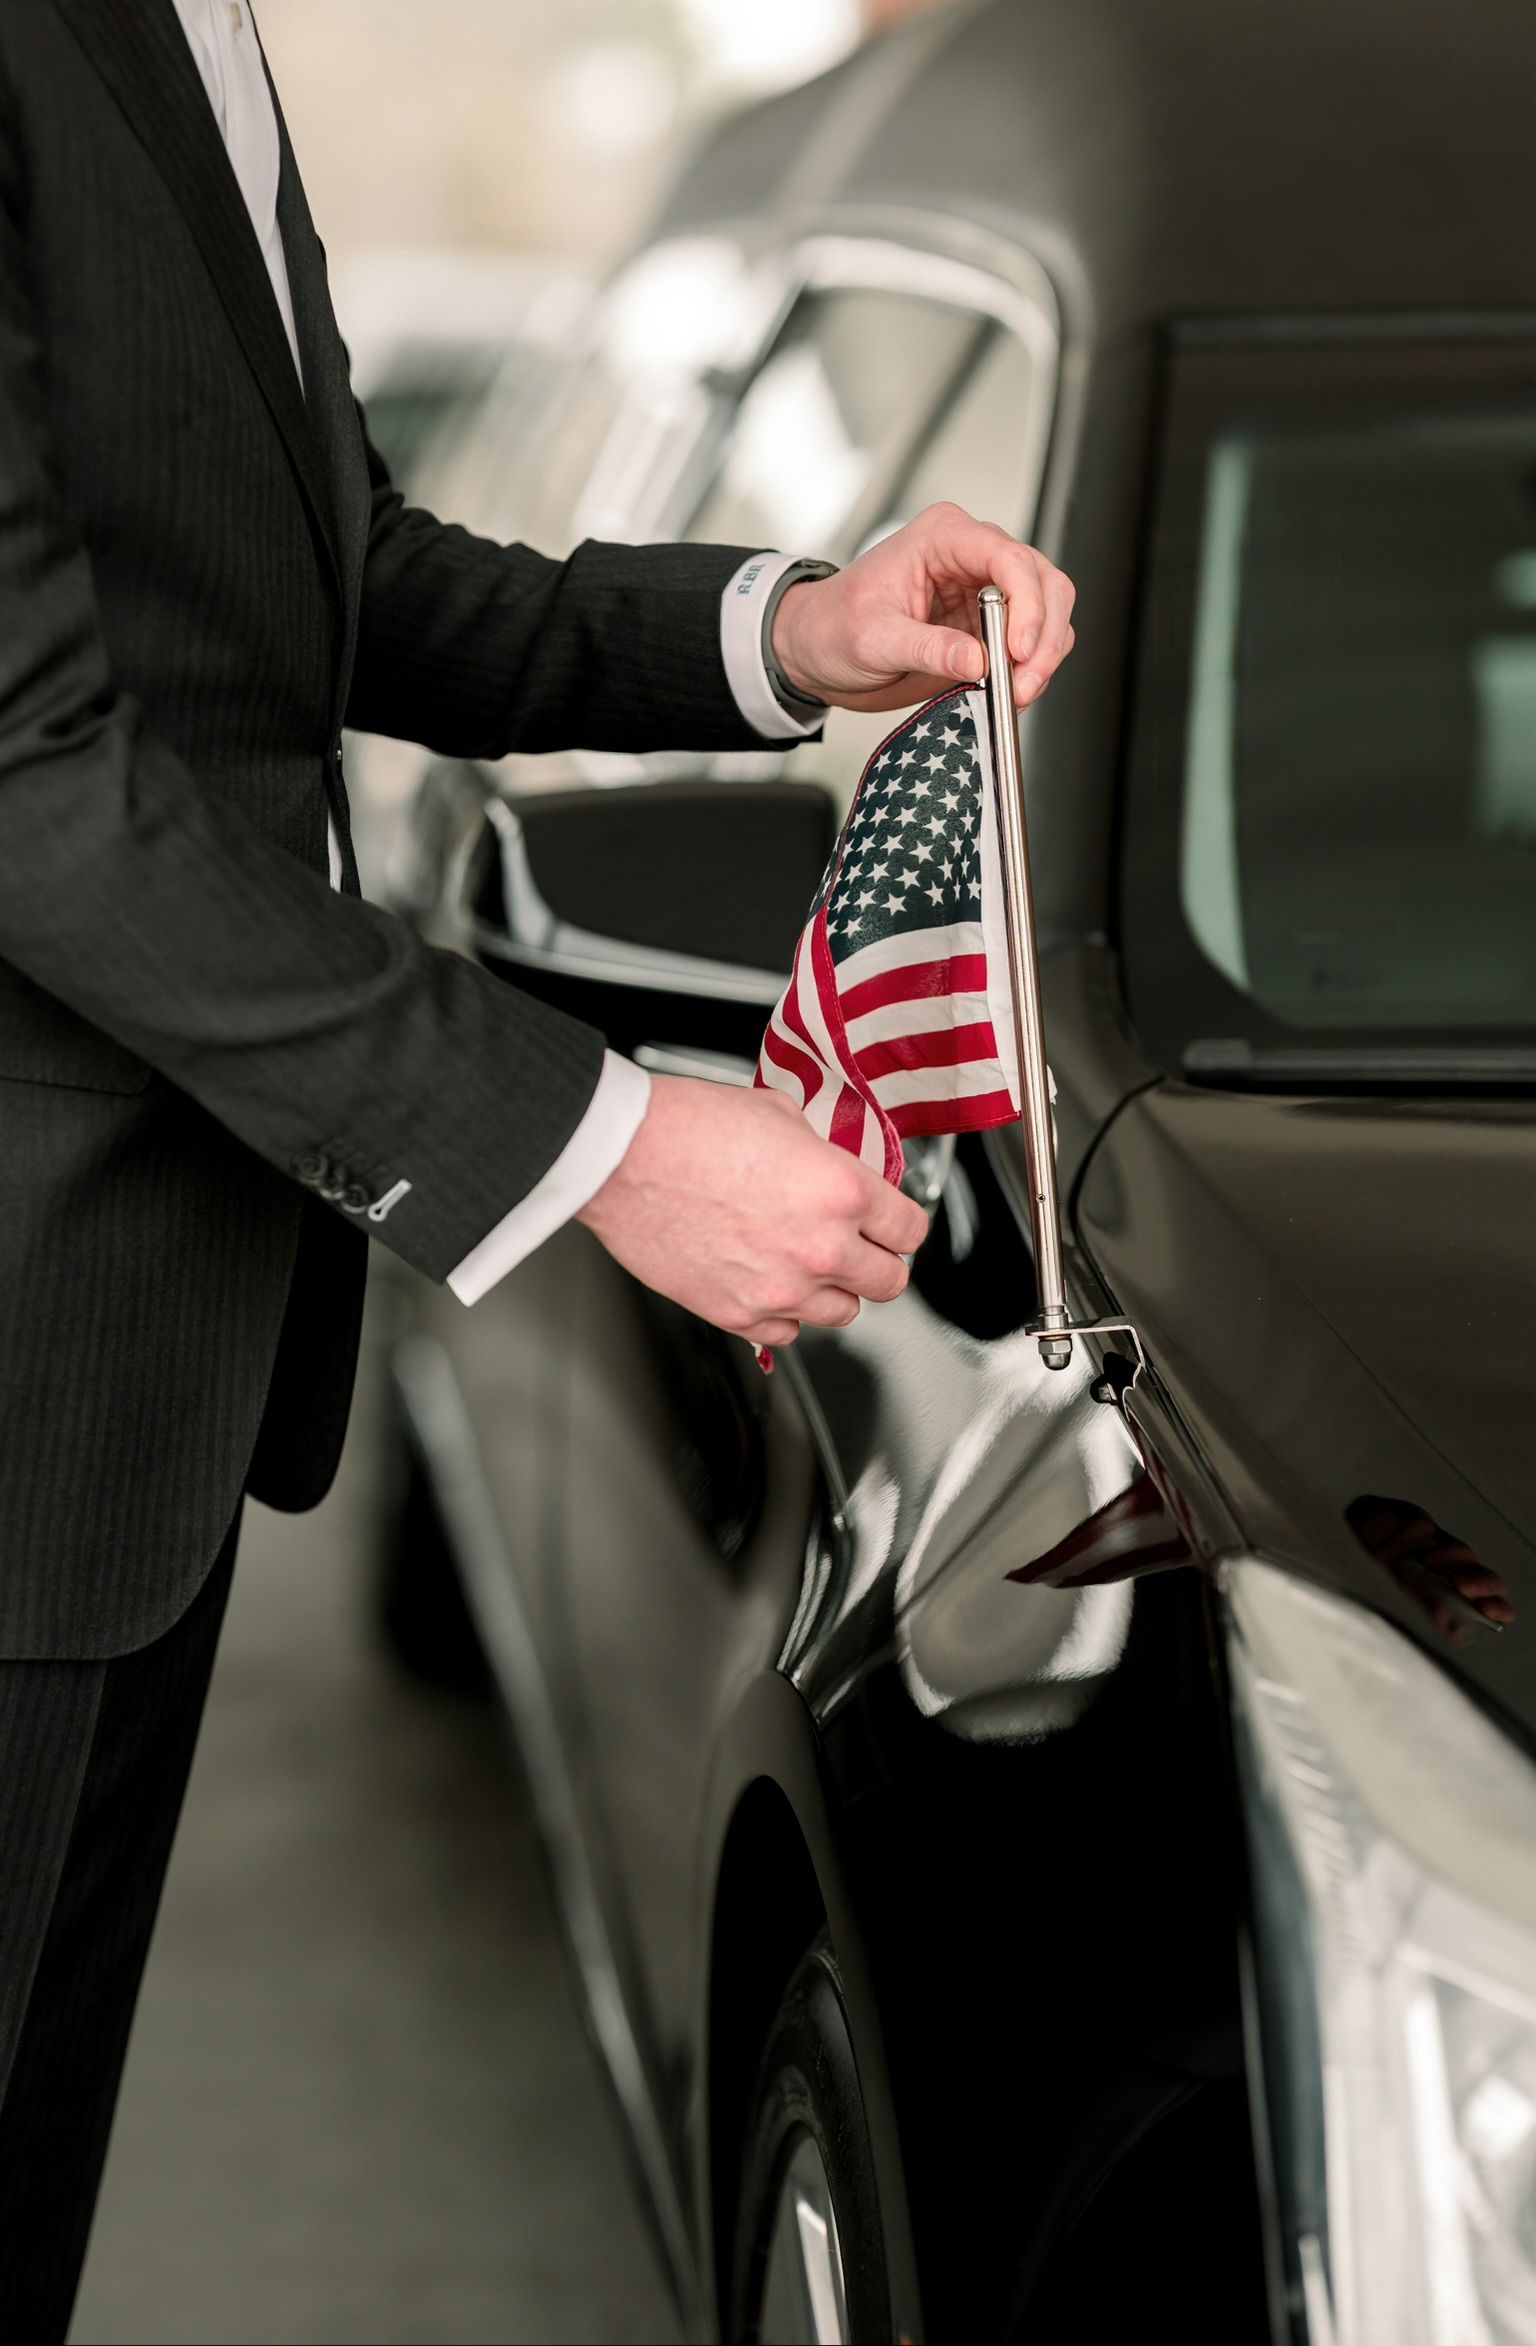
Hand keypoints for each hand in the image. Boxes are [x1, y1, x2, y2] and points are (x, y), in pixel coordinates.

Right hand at [575, 1074, 928, 1348]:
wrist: (623, 1156)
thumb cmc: (688, 1127)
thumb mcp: (779, 1114)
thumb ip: (820, 1152)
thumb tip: (831, 1164)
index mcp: (842, 1192)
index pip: (910, 1230)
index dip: (902, 1225)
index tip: (892, 1225)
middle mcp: (821, 1249)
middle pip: (888, 1282)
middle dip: (878, 1263)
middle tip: (861, 1249)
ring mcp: (780, 1290)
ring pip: (842, 1314)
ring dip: (833, 1291)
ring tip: (807, 1265)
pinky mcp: (737, 1314)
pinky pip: (788, 1333)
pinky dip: (785, 1313)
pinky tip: (769, 1283)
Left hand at [772, 502, 1075, 712]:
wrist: (818, 650)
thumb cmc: (833, 626)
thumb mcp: (873, 639)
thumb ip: (928, 648)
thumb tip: (978, 661)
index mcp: (943, 538)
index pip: (1007, 558)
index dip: (1026, 604)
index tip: (1020, 650)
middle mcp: (972, 557)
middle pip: (1043, 583)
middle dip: (1044, 637)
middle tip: (1023, 684)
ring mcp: (986, 591)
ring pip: (1049, 612)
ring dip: (1044, 657)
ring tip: (1015, 694)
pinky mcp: (990, 626)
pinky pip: (1032, 643)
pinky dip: (1032, 670)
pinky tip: (1010, 692)